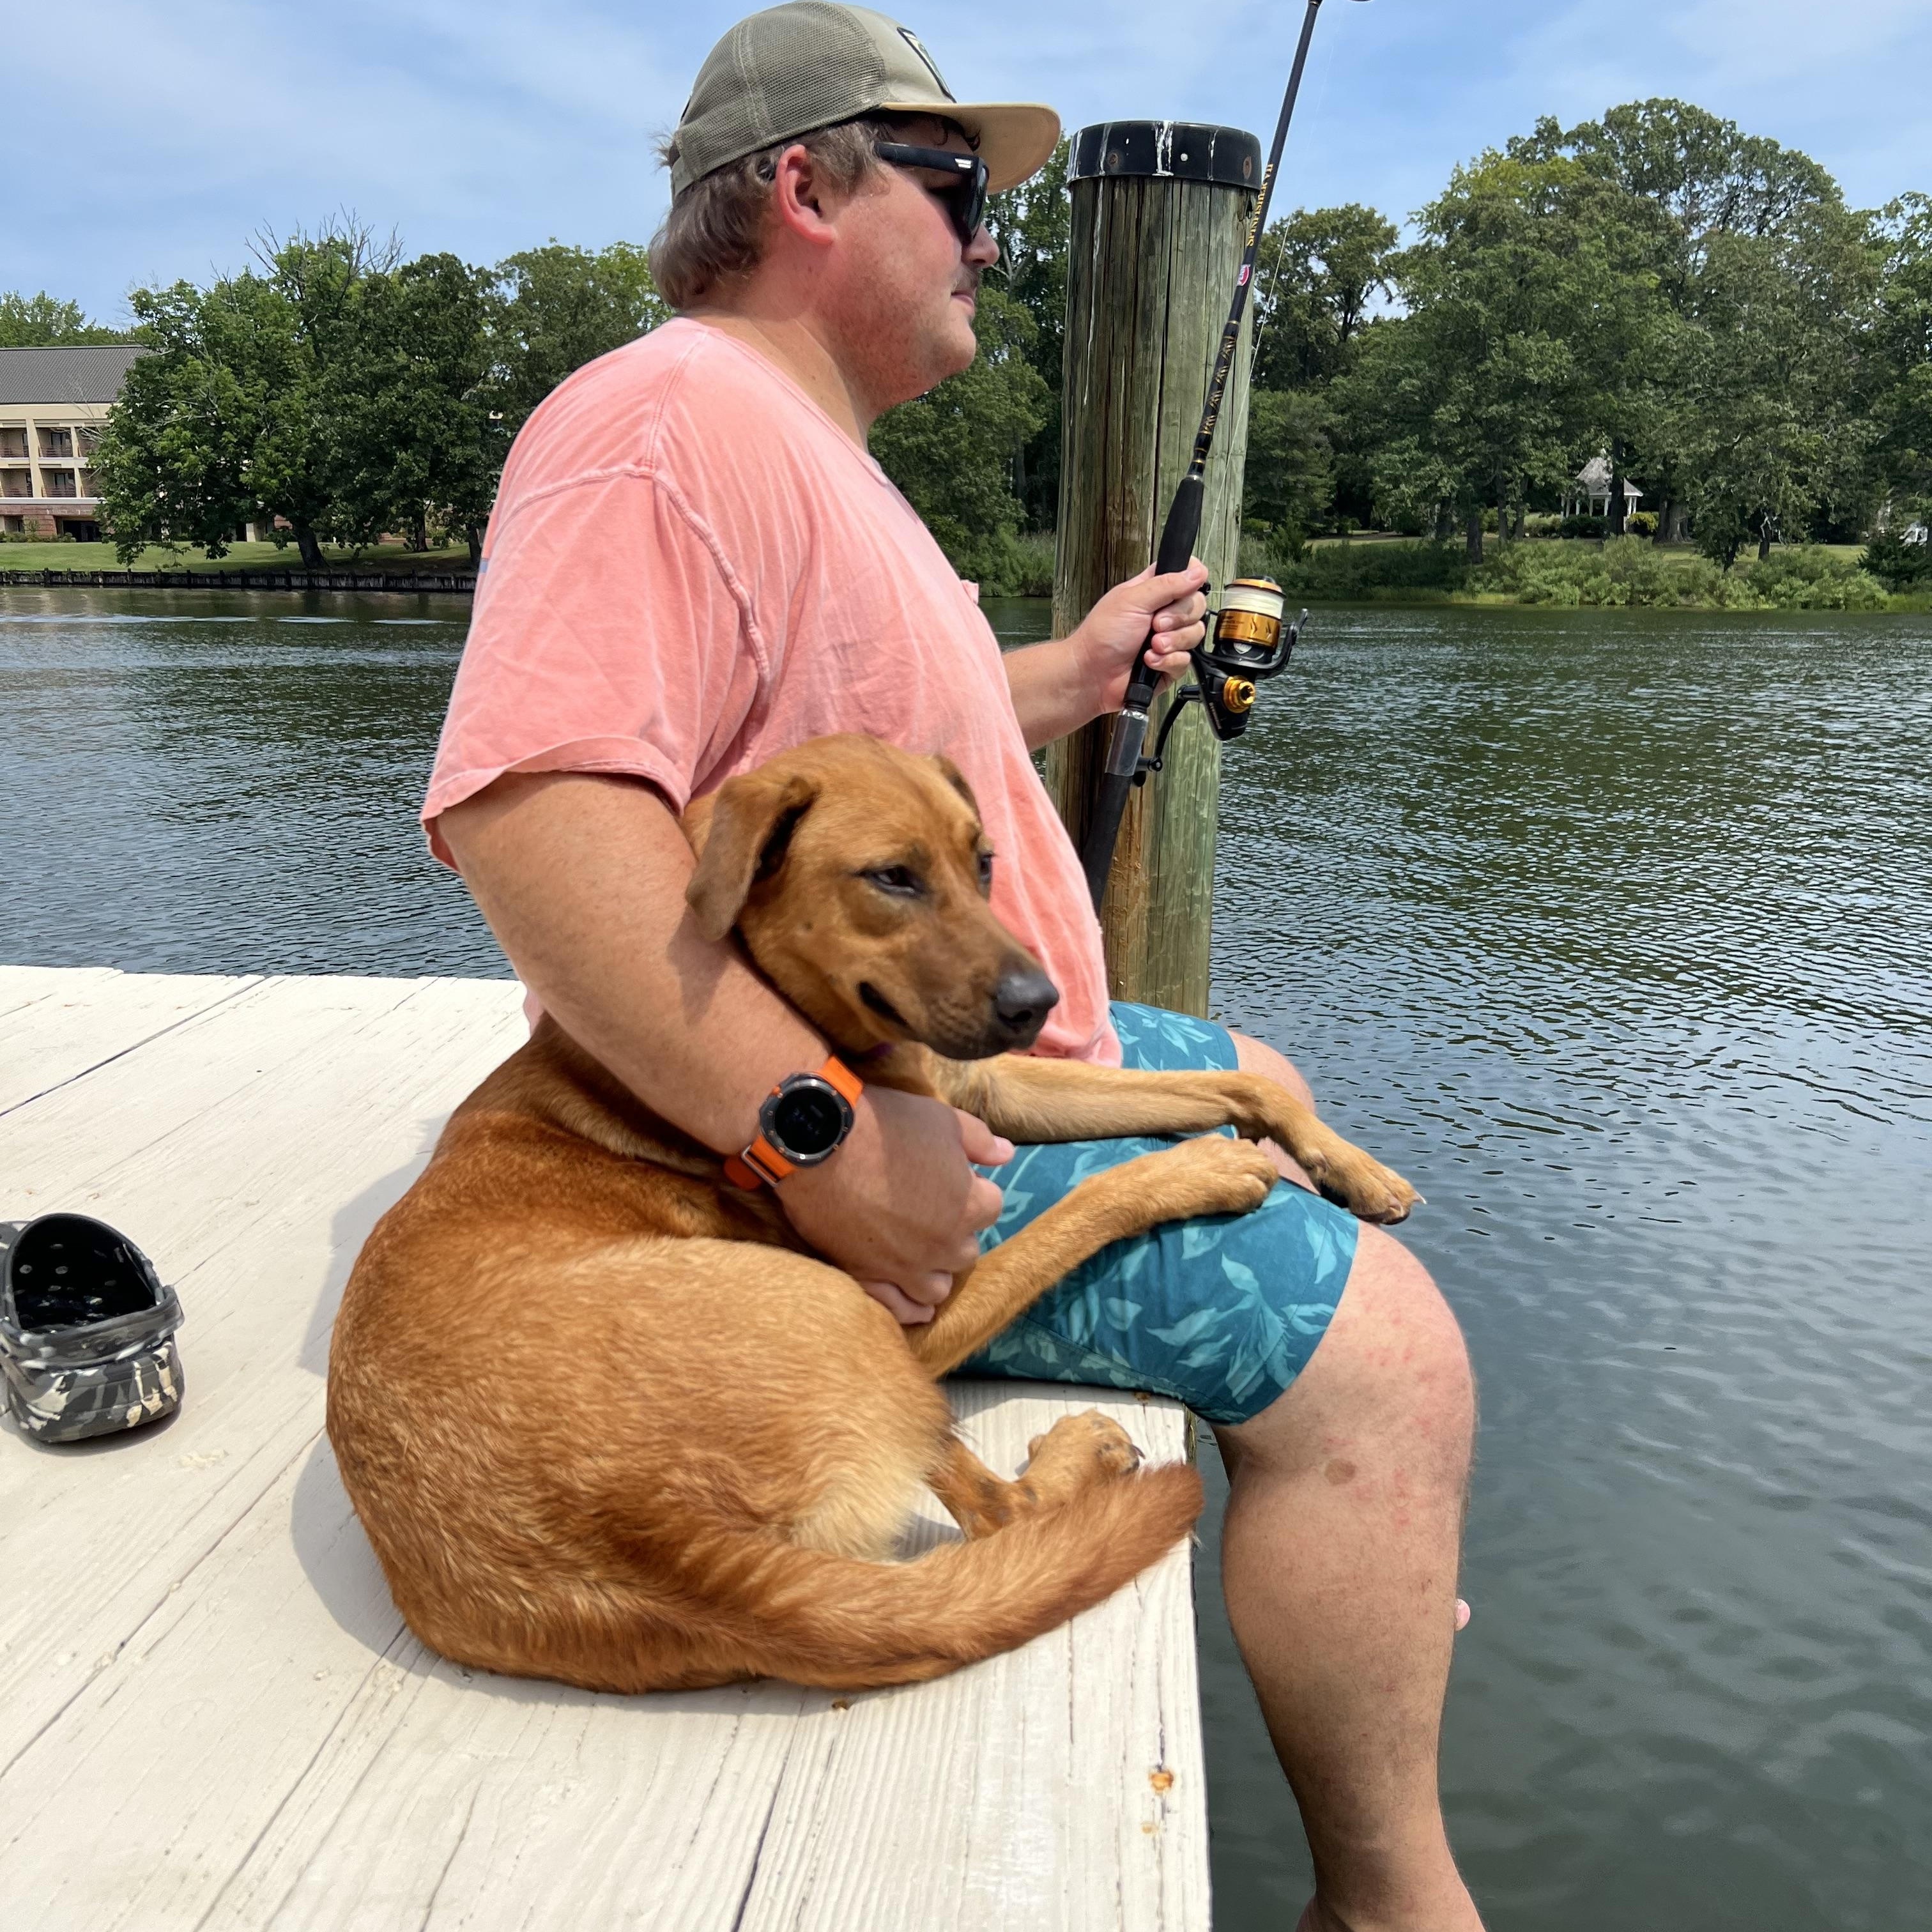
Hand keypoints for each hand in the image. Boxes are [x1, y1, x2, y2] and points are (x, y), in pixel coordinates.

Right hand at [779, 1088, 1012, 1325]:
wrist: (820, 1142)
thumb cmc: (886, 1126)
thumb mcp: (942, 1119)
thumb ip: (980, 1141)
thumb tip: (1007, 1155)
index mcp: (968, 1206)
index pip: (991, 1207)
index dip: (973, 1191)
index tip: (953, 1178)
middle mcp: (943, 1245)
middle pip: (966, 1251)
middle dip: (955, 1232)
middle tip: (932, 1211)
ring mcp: (904, 1267)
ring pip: (937, 1287)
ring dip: (935, 1270)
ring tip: (919, 1252)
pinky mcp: (867, 1277)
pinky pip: (898, 1308)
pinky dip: (910, 1308)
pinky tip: (915, 1306)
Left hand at [1070, 560, 1209, 714]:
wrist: (1093, 675)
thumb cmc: (1101, 636)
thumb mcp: (1132, 600)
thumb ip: (1167, 584)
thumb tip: (1197, 571)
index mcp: (1154, 591)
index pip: (1186, 575)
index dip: (1191, 579)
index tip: (1184, 589)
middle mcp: (1165, 613)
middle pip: (1197, 605)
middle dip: (1178, 616)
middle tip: (1155, 624)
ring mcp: (1170, 639)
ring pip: (1195, 633)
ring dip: (1172, 641)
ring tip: (1151, 645)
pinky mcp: (1171, 663)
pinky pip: (1186, 660)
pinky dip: (1167, 661)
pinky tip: (1149, 662)